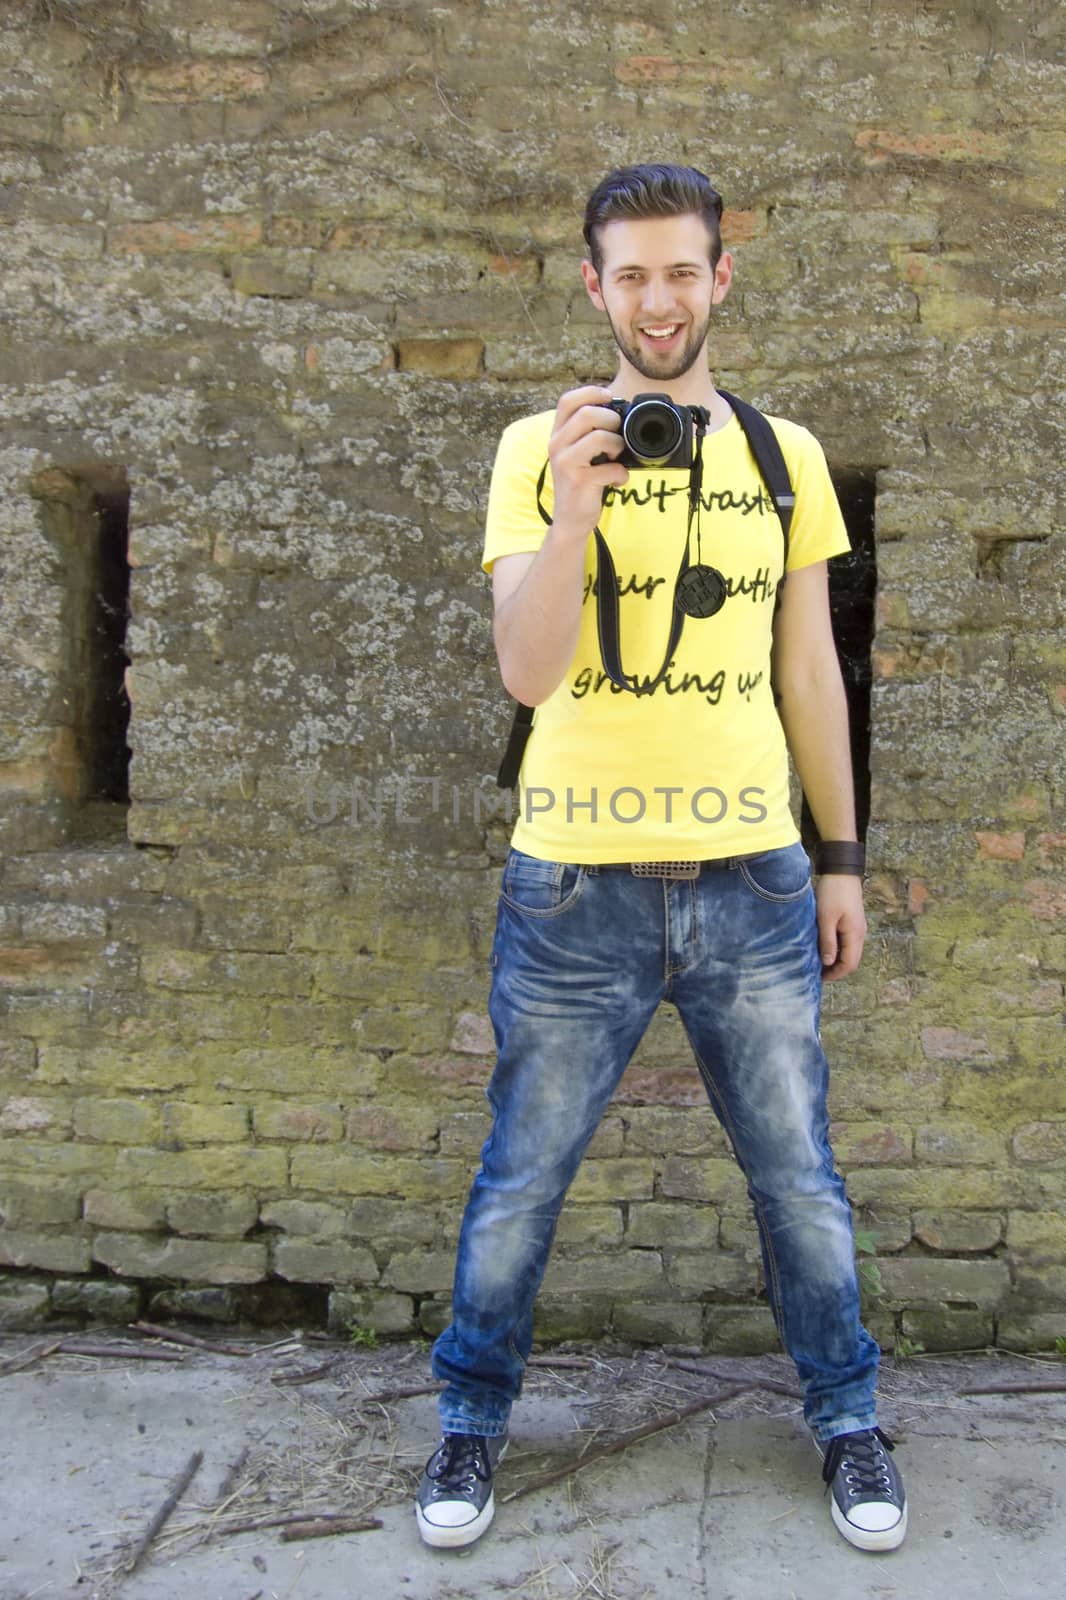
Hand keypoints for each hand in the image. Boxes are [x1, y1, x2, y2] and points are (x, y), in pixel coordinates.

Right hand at [546, 385, 627, 541]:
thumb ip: (588, 432)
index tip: (610, 398)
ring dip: (617, 444)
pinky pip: (611, 468)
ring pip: (599, 437)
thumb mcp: (576, 453)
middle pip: (587, 414)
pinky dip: (621, 474)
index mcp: (557, 435)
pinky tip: (617, 480)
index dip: (591, 393)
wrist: (570, 520)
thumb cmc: (580, 483)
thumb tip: (617, 411)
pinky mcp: (579, 482)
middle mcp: (556, 446)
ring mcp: (566, 464)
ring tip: (617, 456)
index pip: (567, 400)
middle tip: (617, 435)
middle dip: (611, 420)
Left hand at [816, 873, 866, 980]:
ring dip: (836, 960)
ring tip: (818, 962)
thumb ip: (828, 942)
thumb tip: (828, 963)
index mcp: (855, 935)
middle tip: (817, 973)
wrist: (841, 872)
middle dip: (836, 970)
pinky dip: (837, 949)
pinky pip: (847, 942)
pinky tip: (824, 947)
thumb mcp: (825, 919)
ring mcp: (857, 928)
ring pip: (849, 952)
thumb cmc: (833, 893)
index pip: (850, 964)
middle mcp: (860, 934)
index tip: (820, 978)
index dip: (836, 974)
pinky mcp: (852, 922)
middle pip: (851, 960)